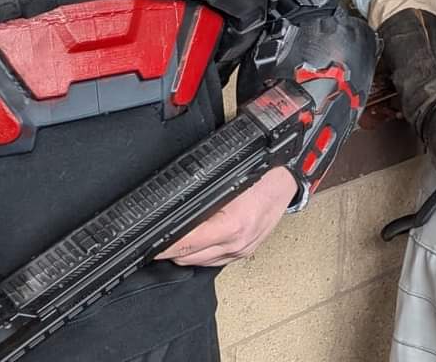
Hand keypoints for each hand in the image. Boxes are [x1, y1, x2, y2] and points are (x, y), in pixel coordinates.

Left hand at [156, 166, 296, 265]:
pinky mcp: (245, 252)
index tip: (145, 245)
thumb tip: (170, 207)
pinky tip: (195, 242)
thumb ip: (200, 197)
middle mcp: (238, 242)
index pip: (186, 244)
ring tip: (172, 240)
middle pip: (188, 258)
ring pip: (197, 263)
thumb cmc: (265, 173)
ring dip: (183, 254)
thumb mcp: (228, 180)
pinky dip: (199, 255)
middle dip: (167, 251)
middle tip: (152, 240)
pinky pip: (212, 261)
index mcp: (233, 224)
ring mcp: (242, 250)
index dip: (162, 247)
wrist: (290, 177)